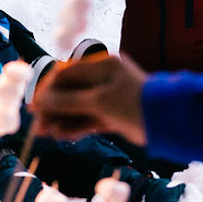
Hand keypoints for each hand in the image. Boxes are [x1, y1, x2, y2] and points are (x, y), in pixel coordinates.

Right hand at [31, 54, 147, 144]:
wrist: (167, 122)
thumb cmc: (134, 104)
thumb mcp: (98, 102)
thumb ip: (67, 102)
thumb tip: (40, 102)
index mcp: (102, 66)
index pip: (67, 73)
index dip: (48, 90)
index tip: (35, 107)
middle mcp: (105, 79)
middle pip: (71, 91)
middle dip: (54, 108)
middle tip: (39, 126)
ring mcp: (109, 97)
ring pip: (79, 107)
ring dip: (63, 119)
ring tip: (48, 135)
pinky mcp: (113, 115)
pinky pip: (90, 118)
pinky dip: (77, 126)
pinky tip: (63, 136)